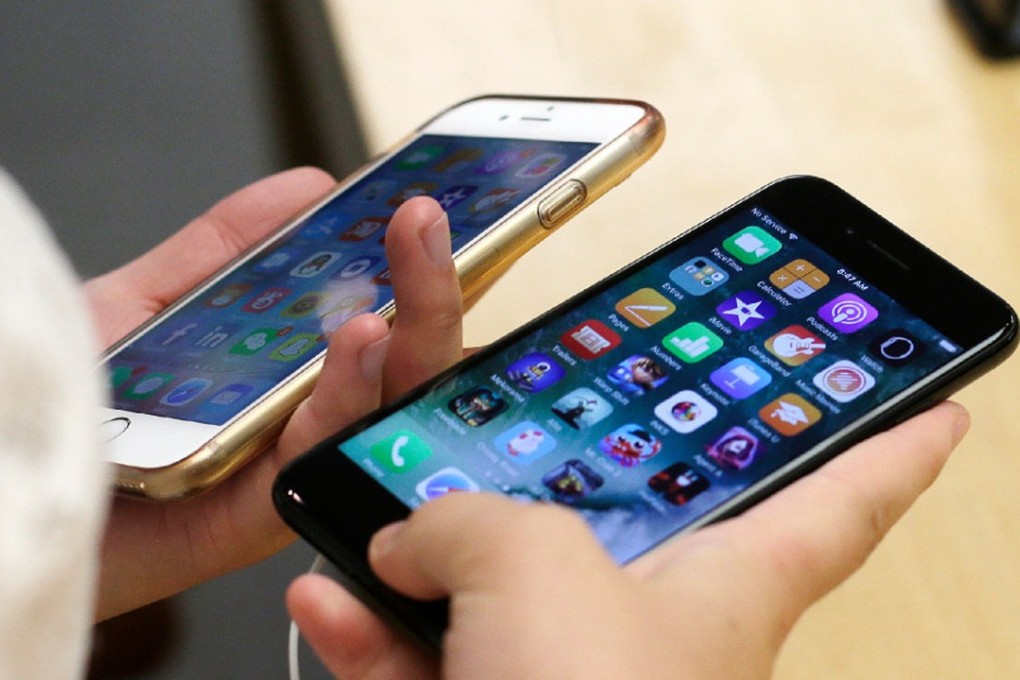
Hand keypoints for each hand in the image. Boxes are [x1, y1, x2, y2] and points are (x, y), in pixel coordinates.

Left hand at [88, 168, 463, 620]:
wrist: (6, 476)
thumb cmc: (71, 405)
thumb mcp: (149, 301)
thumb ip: (222, 249)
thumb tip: (308, 187)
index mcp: (289, 378)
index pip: (381, 322)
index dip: (416, 270)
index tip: (428, 211)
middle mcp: (298, 424)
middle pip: (398, 365)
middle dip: (430, 289)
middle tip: (427, 220)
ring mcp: (283, 470)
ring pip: (380, 409)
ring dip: (410, 336)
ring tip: (413, 272)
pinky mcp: (255, 518)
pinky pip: (317, 454)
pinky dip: (347, 394)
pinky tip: (363, 339)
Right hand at [288, 401, 968, 679]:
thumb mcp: (537, 567)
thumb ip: (472, 520)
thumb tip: (408, 537)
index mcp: (724, 580)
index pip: (844, 501)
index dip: (896, 448)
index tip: (940, 406)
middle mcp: (652, 623)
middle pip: (642, 523)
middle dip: (596, 473)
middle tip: (583, 419)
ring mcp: (567, 673)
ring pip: (508, 590)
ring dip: (435, 552)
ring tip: (387, 513)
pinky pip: (436, 660)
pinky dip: (377, 634)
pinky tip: (330, 602)